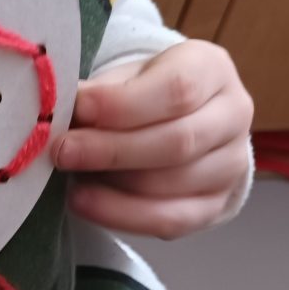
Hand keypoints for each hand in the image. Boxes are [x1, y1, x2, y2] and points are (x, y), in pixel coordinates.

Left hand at [53, 40, 253, 238]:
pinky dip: (121, 215)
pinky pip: (170, 220)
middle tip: (62, 152)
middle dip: (111, 150)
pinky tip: (85, 203)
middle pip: (179, 141)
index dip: (122, 104)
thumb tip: (55, 111)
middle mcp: (233, 115)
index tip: (78, 110)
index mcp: (211, 69)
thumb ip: (96, 94)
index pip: (177, 89)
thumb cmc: (139, 96)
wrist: (171, 125)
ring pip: (172, 183)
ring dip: (114, 185)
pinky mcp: (216, 205)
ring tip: (71, 177)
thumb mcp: (121, 80)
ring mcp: (230, 164)